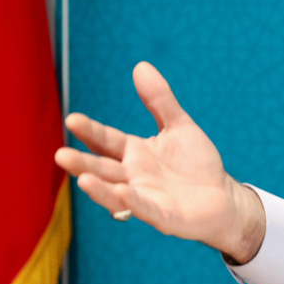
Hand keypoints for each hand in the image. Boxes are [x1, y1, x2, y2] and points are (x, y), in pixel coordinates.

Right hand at [54, 61, 265, 263]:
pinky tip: (123, 193)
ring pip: (115, 194)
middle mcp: (133, 176)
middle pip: (102, 169)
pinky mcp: (164, 217)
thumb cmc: (197, 163)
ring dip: (99, 189)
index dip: (90, 132)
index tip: (72, 119)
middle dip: (82, 163)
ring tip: (83, 179)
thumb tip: (141, 66)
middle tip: (60, 155)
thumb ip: (160, 101)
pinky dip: (133, 202)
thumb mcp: (179, 126)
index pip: (106, 141)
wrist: (223, 196)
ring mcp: (145, 198)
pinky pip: (145, 209)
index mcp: (134, 153)